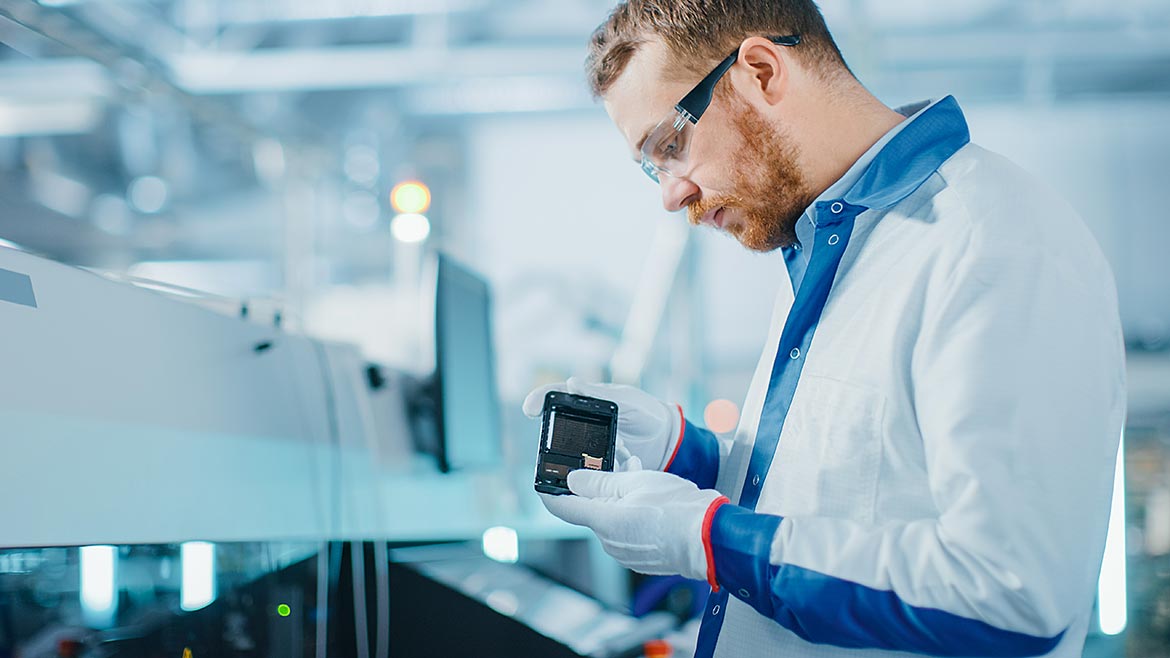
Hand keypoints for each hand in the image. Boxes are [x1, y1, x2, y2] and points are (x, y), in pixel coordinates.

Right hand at [523, 378, 680, 470]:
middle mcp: (580, 425)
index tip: (530, 408)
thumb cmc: (646, 412)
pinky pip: (583, 475)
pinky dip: (581, 481)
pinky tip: (580, 486)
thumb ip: (601, 394)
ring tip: (559, 471)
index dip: (539, 400)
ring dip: (563, 464)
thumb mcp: (626, 400)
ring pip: (565, 457)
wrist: (666, 440)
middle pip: (553, 431)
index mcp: (584, 403)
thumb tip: (571, 383)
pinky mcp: (596, 469)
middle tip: (542, 447)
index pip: (555, 397)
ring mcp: (586, 448)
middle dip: (546, 440)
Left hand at [540, 467, 726, 581]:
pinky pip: (626, 532)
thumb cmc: (677, 508)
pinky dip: (632, 515)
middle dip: (600, 489)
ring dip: (619, 499)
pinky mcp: (640, 558)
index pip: (561, 508)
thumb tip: (573, 480)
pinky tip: (652, 501)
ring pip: (611, 519)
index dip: (549, 491)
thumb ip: (599, 482)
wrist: (710, 537)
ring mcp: (624, 553)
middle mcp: (609, 543)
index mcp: (603, 521)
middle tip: (619, 466)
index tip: (545, 480)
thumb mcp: (636, 482)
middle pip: (591, 511)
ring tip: (643, 479)